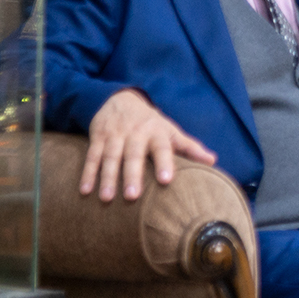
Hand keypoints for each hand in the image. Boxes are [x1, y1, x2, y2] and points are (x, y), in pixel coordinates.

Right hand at [84, 88, 217, 201]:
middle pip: (133, 155)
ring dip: (107, 178)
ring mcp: (115, 135)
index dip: (165, 163)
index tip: (166, 180)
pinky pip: (91, 156)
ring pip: (110, 157)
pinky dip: (87, 173)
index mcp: (156, 132)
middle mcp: (135, 133)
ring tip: (106, 199)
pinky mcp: (98, 137)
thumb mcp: (170, 130)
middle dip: (132, 175)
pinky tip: (85, 190)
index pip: (162, 148)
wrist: (120, 98)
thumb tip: (213, 161)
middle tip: (132, 197)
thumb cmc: (151, 122)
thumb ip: (190, 147)